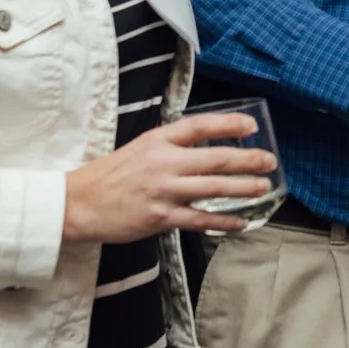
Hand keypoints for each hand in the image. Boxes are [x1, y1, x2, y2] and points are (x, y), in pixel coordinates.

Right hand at [62, 110, 277, 243]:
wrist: (78, 204)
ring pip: (214, 188)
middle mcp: (163, 162)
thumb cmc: (110, 175)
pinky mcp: (160, 217)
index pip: (200, 126)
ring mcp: (163, 191)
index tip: (251, 126)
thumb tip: (205, 146)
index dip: (229, 125)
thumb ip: (171, 146)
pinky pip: (200, 219)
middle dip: (248, 160)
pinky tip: (241, 222)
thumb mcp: (140, 148)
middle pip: (215, 158)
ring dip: (244, 188)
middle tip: (270, 161)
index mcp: (158, 140)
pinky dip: (224, 221)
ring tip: (264, 187)